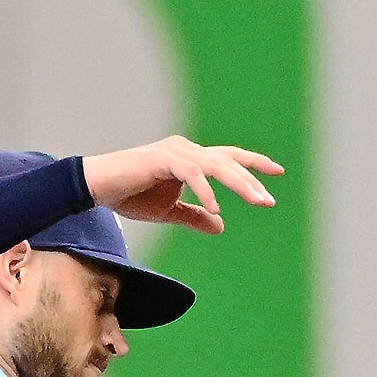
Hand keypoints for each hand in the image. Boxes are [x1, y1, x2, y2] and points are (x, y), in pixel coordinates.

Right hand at [81, 137, 280, 233]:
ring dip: (238, 184)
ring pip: (216, 165)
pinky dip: (206, 191)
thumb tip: (220, 227)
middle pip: (228, 160)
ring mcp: (175, 152)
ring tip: (256, 201)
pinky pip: (192, 174)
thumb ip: (194, 216)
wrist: (98, 187)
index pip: (228, 157)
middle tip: (269, 200)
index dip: (253, 164)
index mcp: (190, 158)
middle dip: (251, 180)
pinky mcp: (163, 159)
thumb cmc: (130, 196)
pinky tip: (216, 208)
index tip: (277, 173)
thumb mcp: (168, 212)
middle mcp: (186, 149)